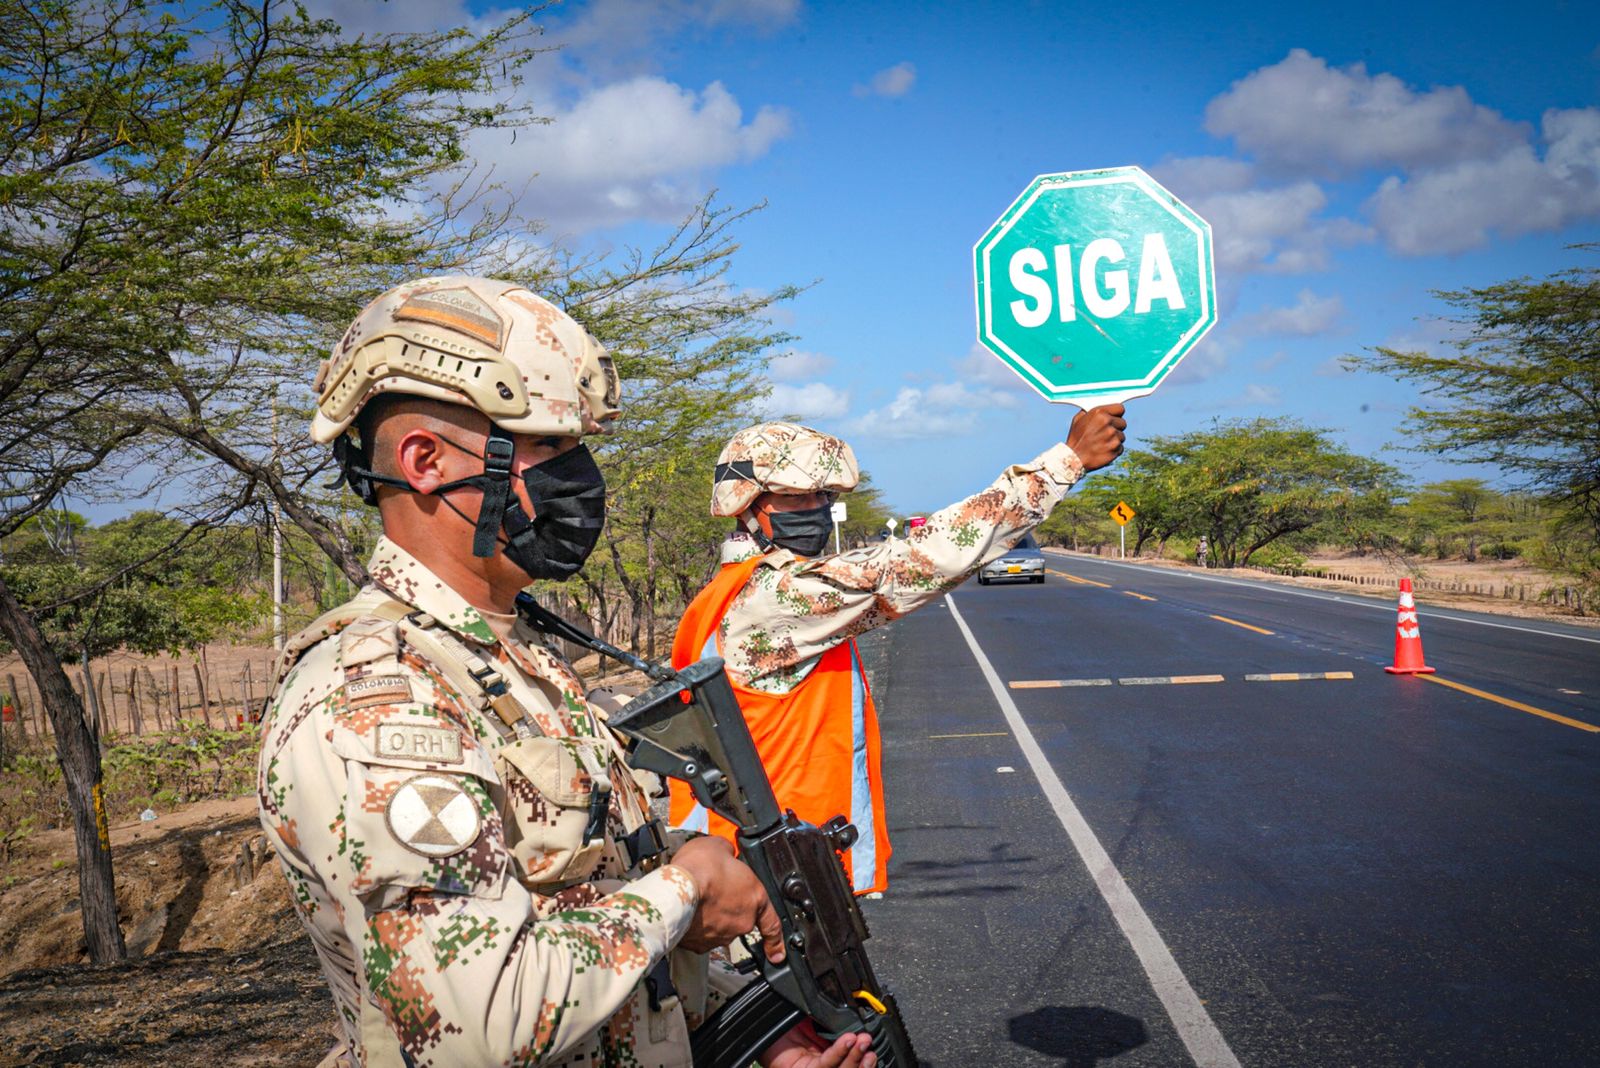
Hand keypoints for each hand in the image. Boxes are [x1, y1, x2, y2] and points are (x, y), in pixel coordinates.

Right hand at [670, 836, 783, 959]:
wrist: (672, 890)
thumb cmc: (699, 869)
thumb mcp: (720, 846)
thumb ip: (729, 854)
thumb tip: (726, 854)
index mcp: (754, 898)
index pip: (772, 924)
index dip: (776, 940)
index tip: (777, 953)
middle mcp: (741, 922)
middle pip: (739, 919)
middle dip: (727, 907)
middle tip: (712, 891)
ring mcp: (720, 936)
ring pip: (718, 928)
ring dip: (710, 916)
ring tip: (696, 897)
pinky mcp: (698, 944)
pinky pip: (700, 936)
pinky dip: (694, 926)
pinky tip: (686, 911)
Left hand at [761, 1020, 875, 1067]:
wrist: (762, 1030)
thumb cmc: (783, 1027)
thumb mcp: (814, 1019)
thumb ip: (832, 1019)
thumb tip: (853, 1010)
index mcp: (830, 1056)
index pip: (853, 1057)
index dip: (865, 1052)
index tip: (872, 1036)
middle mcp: (827, 1065)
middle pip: (852, 1067)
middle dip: (865, 1056)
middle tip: (869, 1040)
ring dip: (856, 1056)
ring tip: (862, 1041)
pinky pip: (826, 1065)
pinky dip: (839, 1052)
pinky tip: (846, 1041)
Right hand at [1065, 403, 1126, 471]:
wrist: (1073, 459)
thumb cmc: (1075, 439)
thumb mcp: (1078, 420)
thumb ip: (1090, 412)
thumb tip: (1100, 409)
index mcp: (1098, 413)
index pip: (1120, 408)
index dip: (1117, 414)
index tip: (1113, 418)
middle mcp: (1107, 422)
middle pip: (1123, 423)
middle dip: (1116, 428)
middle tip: (1105, 434)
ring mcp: (1112, 435)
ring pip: (1122, 436)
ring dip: (1114, 440)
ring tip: (1102, 444)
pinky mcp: (1115, 448)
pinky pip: (1120, 447)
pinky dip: (1114, 450)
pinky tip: (1103, 451)